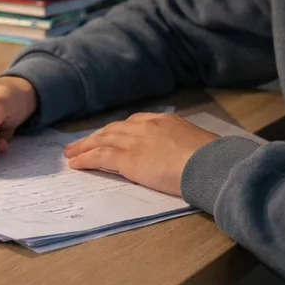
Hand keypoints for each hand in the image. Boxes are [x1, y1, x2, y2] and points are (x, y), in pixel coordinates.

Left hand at [64, 113, 218, 195]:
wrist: (209, 163)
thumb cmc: (212, 159)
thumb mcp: (199, 144)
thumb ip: (185, 146)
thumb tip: (187, 155)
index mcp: (165, 121)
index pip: (134, 123)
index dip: (118, 130)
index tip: (110, 135)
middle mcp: (147, 126)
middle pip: (114, 129)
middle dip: (96, 136)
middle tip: (81, 142)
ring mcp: (136, 141)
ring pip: (102, 140)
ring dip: (84, 146)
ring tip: (71, 153)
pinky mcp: (128, 159)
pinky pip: (100, 156)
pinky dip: (85, 158)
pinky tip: (76, 164)